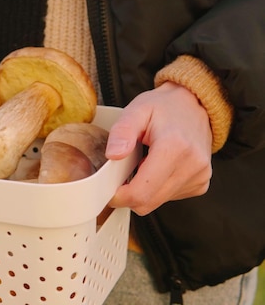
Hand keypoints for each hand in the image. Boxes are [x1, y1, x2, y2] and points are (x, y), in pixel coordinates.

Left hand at [106, 81, 212, 215]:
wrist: (194, 104)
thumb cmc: (164, 107)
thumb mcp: (136, 110)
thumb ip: (122, 132)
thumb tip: (113, 155)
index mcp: (174, 147)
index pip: (141, 192)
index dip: (119, 196)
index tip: (108, 188)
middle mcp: (192, 165)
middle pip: (148, 203)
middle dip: (128, 194)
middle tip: (123, 172)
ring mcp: (199, 177)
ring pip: (157, 202)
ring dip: (143, 190)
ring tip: (144, 163)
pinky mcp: (200, 184)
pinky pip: (169, 198)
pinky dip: (157, 188)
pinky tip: (158, 168)